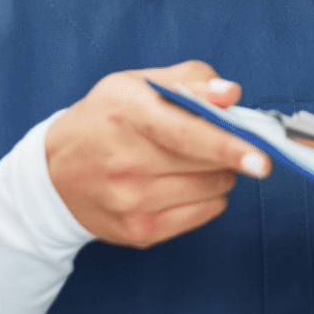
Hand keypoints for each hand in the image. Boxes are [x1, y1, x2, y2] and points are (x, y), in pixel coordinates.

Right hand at [44, 60, 267, 246]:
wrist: (53, 174)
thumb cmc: (105, 120)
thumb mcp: (137, 84)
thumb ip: (191, 80)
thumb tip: (231, 94)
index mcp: (127, 114)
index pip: (185, 134)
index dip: (227, 145)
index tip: (261, 158)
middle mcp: (125, 162)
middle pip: (207, 162)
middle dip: (229, 149)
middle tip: (219, 139)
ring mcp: (131, 202)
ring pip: (213, 188)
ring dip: (218, 172)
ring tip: (190, 160)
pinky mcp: (139, 232)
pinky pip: (204, 213)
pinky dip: (207, 196)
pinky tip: (182, 183)